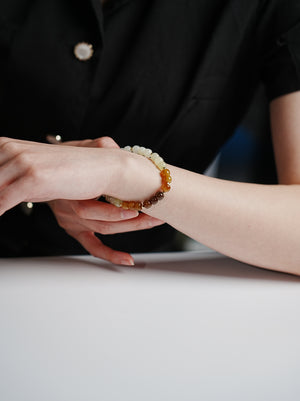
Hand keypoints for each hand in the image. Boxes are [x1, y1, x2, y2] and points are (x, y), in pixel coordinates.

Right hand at [46, 136, 163, 264]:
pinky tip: (127, 259)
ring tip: (153, 221)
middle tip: (157, 212)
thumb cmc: (64, 161)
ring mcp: (72, 222)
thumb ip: (99, 147)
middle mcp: (70, 208)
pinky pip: (93, 246)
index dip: (121, 202)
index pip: (98, 199)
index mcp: (71, 188)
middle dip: (135, 217)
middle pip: (105, 219)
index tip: (144, 199)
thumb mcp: (79, 148)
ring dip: (132, 227)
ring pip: (104, 229)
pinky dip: (110, 255)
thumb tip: (116, 149)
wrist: (44, 174)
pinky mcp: (75, 230)